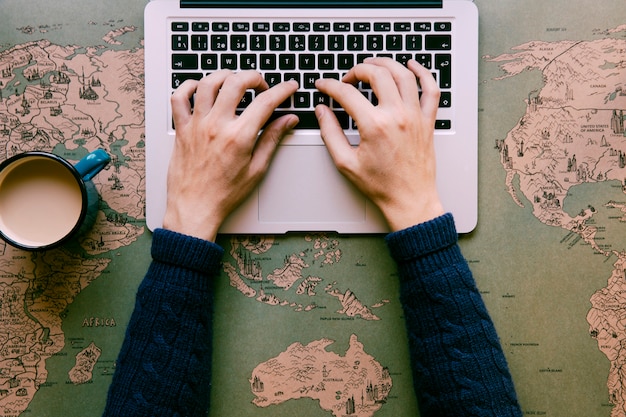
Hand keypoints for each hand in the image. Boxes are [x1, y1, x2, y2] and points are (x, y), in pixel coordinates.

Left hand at [164, 70, 298, 240]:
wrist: (194, 208)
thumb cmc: (224, 194)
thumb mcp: (257, 169)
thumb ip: (272, 139)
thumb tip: (287, 121)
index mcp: (238, 137)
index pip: (265, 103)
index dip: (282, 90)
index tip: (289, 87)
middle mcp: (216, 126)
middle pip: (236, 83)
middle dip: (254, 77)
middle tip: (261, 85)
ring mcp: (196, 125)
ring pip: (207, 83)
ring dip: (224, 76)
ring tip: (234, 82)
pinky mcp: (181, 129)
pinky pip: (179, 98)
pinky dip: (189, 87)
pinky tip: (200, 89)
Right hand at [315, 58, 444, 230]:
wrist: (409, 200)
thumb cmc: (380, 185)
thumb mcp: (346, 162)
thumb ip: (330, 133)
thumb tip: (322, 111)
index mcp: (374, 126)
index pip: (346, 93)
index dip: (329, 86)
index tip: (323, 85)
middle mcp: (397, 116)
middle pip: (376, 74)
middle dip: (357, 70)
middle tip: (347, 78)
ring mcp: (415, 116)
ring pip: (403, 74)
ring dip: (386, 63)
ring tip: (373, 64)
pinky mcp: (428, 121)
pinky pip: (431, 89)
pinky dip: (424, 72)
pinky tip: (412, 65)